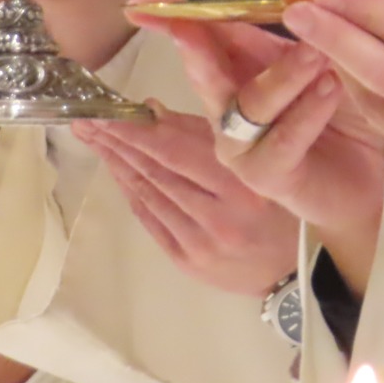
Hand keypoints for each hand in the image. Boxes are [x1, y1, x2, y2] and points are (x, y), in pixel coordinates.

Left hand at [72, 103, 298, 296]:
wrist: (298, 271)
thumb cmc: (286, 206)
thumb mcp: (260, 162)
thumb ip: (209, 136)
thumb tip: (152, 111)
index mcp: (242, 185)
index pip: (176, 152)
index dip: (136, 131)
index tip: (105, 111)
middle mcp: (217, 216)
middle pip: (156, 172)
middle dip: (117, 142)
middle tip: (85, 119)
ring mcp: (199, 242)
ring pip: (149, 195)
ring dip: (119, 165)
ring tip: (95, 140)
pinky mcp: (188, 261)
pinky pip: (152, 220)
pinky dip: (134, 193)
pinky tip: (119, 172)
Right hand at [128, 0, 383, 292]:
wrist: (373, 177)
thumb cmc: (348, 116)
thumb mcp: (336, 61)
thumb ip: (314, 25)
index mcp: (242, 67)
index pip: (205, 33)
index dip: (175, 15)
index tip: (143, 0)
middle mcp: (230, 105)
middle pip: (205, 68)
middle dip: (194, 41)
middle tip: (188, 22)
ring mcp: (243, 144)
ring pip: (248, 103)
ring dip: (283, 74)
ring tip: (317, 53)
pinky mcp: (266, 176)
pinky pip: (281, 140)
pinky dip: (306, 112)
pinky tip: (330, 90)